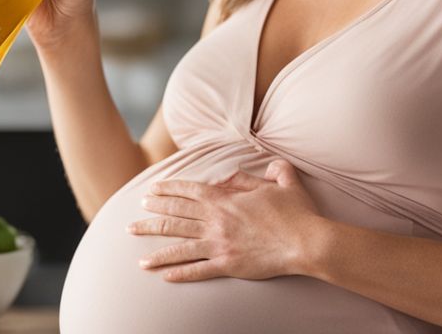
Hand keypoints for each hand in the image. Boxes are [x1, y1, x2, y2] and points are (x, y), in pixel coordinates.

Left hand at [127, 159, 321, 281]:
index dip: (166, 190)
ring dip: (156, 250)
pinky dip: (179, 273)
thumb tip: (256, 166)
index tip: (151, 191)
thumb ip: (266, 170)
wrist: (307, 241)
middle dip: (152, 218)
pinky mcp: (228, 265)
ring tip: (138, 256)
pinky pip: (197, 270)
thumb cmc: (296, 212)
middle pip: (175, 217)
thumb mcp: (282, 181)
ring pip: (179, 246)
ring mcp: (219, 244)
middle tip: (134, 221)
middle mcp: (216, 220)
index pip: (187, 191)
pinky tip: (164, 276)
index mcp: (225, 198)